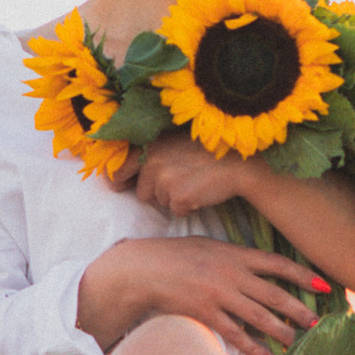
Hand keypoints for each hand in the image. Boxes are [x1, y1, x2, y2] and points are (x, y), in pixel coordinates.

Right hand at [78, 235, 325, 354]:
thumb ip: (236, 256)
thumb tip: (261, 267)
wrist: (143, 269)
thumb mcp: (209, 246)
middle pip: (274, 294)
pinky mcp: (206, 314)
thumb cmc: (176, 256)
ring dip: (282, 331)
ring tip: (298, 343)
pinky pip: (237, 335)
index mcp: (235, 254)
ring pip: (259, 317)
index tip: (324, 285)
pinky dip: (256, 349)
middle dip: (299, 309)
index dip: (303, 275)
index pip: (277, 263)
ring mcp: (219, 295)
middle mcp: (232, 274)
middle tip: (317, 322)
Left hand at [127, 136, 257, 218]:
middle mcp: (153, 160)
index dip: (119, 181)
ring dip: (173, 198)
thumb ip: (149, 155)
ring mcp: (165, 179)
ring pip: (159, 203)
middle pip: (142, 193)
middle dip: (157, 192)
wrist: (238, 163)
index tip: (119, 186)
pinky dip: (187, 206)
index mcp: (149, 145)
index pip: (119, 169)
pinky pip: (176, 211)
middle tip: (179, 180)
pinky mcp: (179, 197)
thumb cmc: (206, 154)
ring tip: (192, 182)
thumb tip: (117, 177)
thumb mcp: (173, 143)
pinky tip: (200, 192)